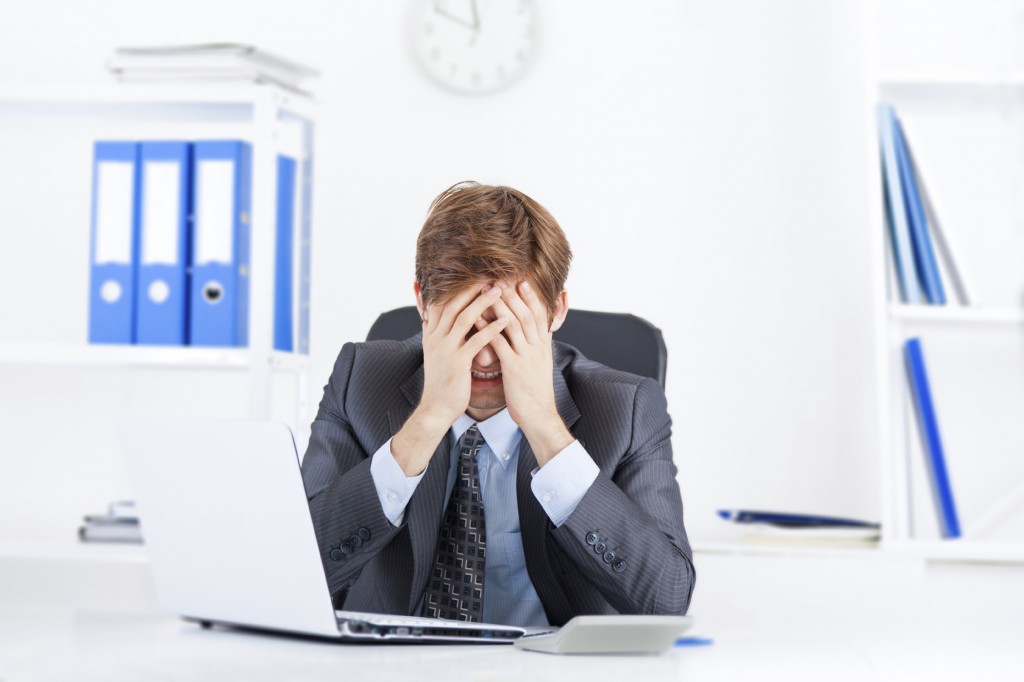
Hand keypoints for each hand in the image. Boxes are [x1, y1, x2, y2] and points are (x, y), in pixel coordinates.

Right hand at [391, 285, 507, 474]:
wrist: (436, 408)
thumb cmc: (442, 380)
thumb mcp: (436, 352)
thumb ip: (437, 331)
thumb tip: (434, 313)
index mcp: (431, 333)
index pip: (442, 301)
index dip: (458, 286)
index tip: (475, 273)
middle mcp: (435, 337)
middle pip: (453, 304)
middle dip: (472, 288)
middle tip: (490, 274)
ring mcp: (445, 349)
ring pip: (464, 318)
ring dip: (483, 302)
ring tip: (500, 290)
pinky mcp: (457, 363)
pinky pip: (475, 341)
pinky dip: (491, 328)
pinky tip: (506, 320)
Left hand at [486, 280, 573, 464]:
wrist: (539, 414)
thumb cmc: (535, 390)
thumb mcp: (539, 363)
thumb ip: (534, 346)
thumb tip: (529, 333)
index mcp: (544, 344)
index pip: (540, 314)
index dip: (530, 296)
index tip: (521, 281)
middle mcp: (537, 346)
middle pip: (526, 313)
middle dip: (513, 294)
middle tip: (500, 278)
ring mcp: (526, 356)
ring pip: (514, 324)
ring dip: (500, 306)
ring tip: (488, 292)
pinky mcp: (514, 368)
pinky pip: (499, 344)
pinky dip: (488, 329)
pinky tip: (476, 320)